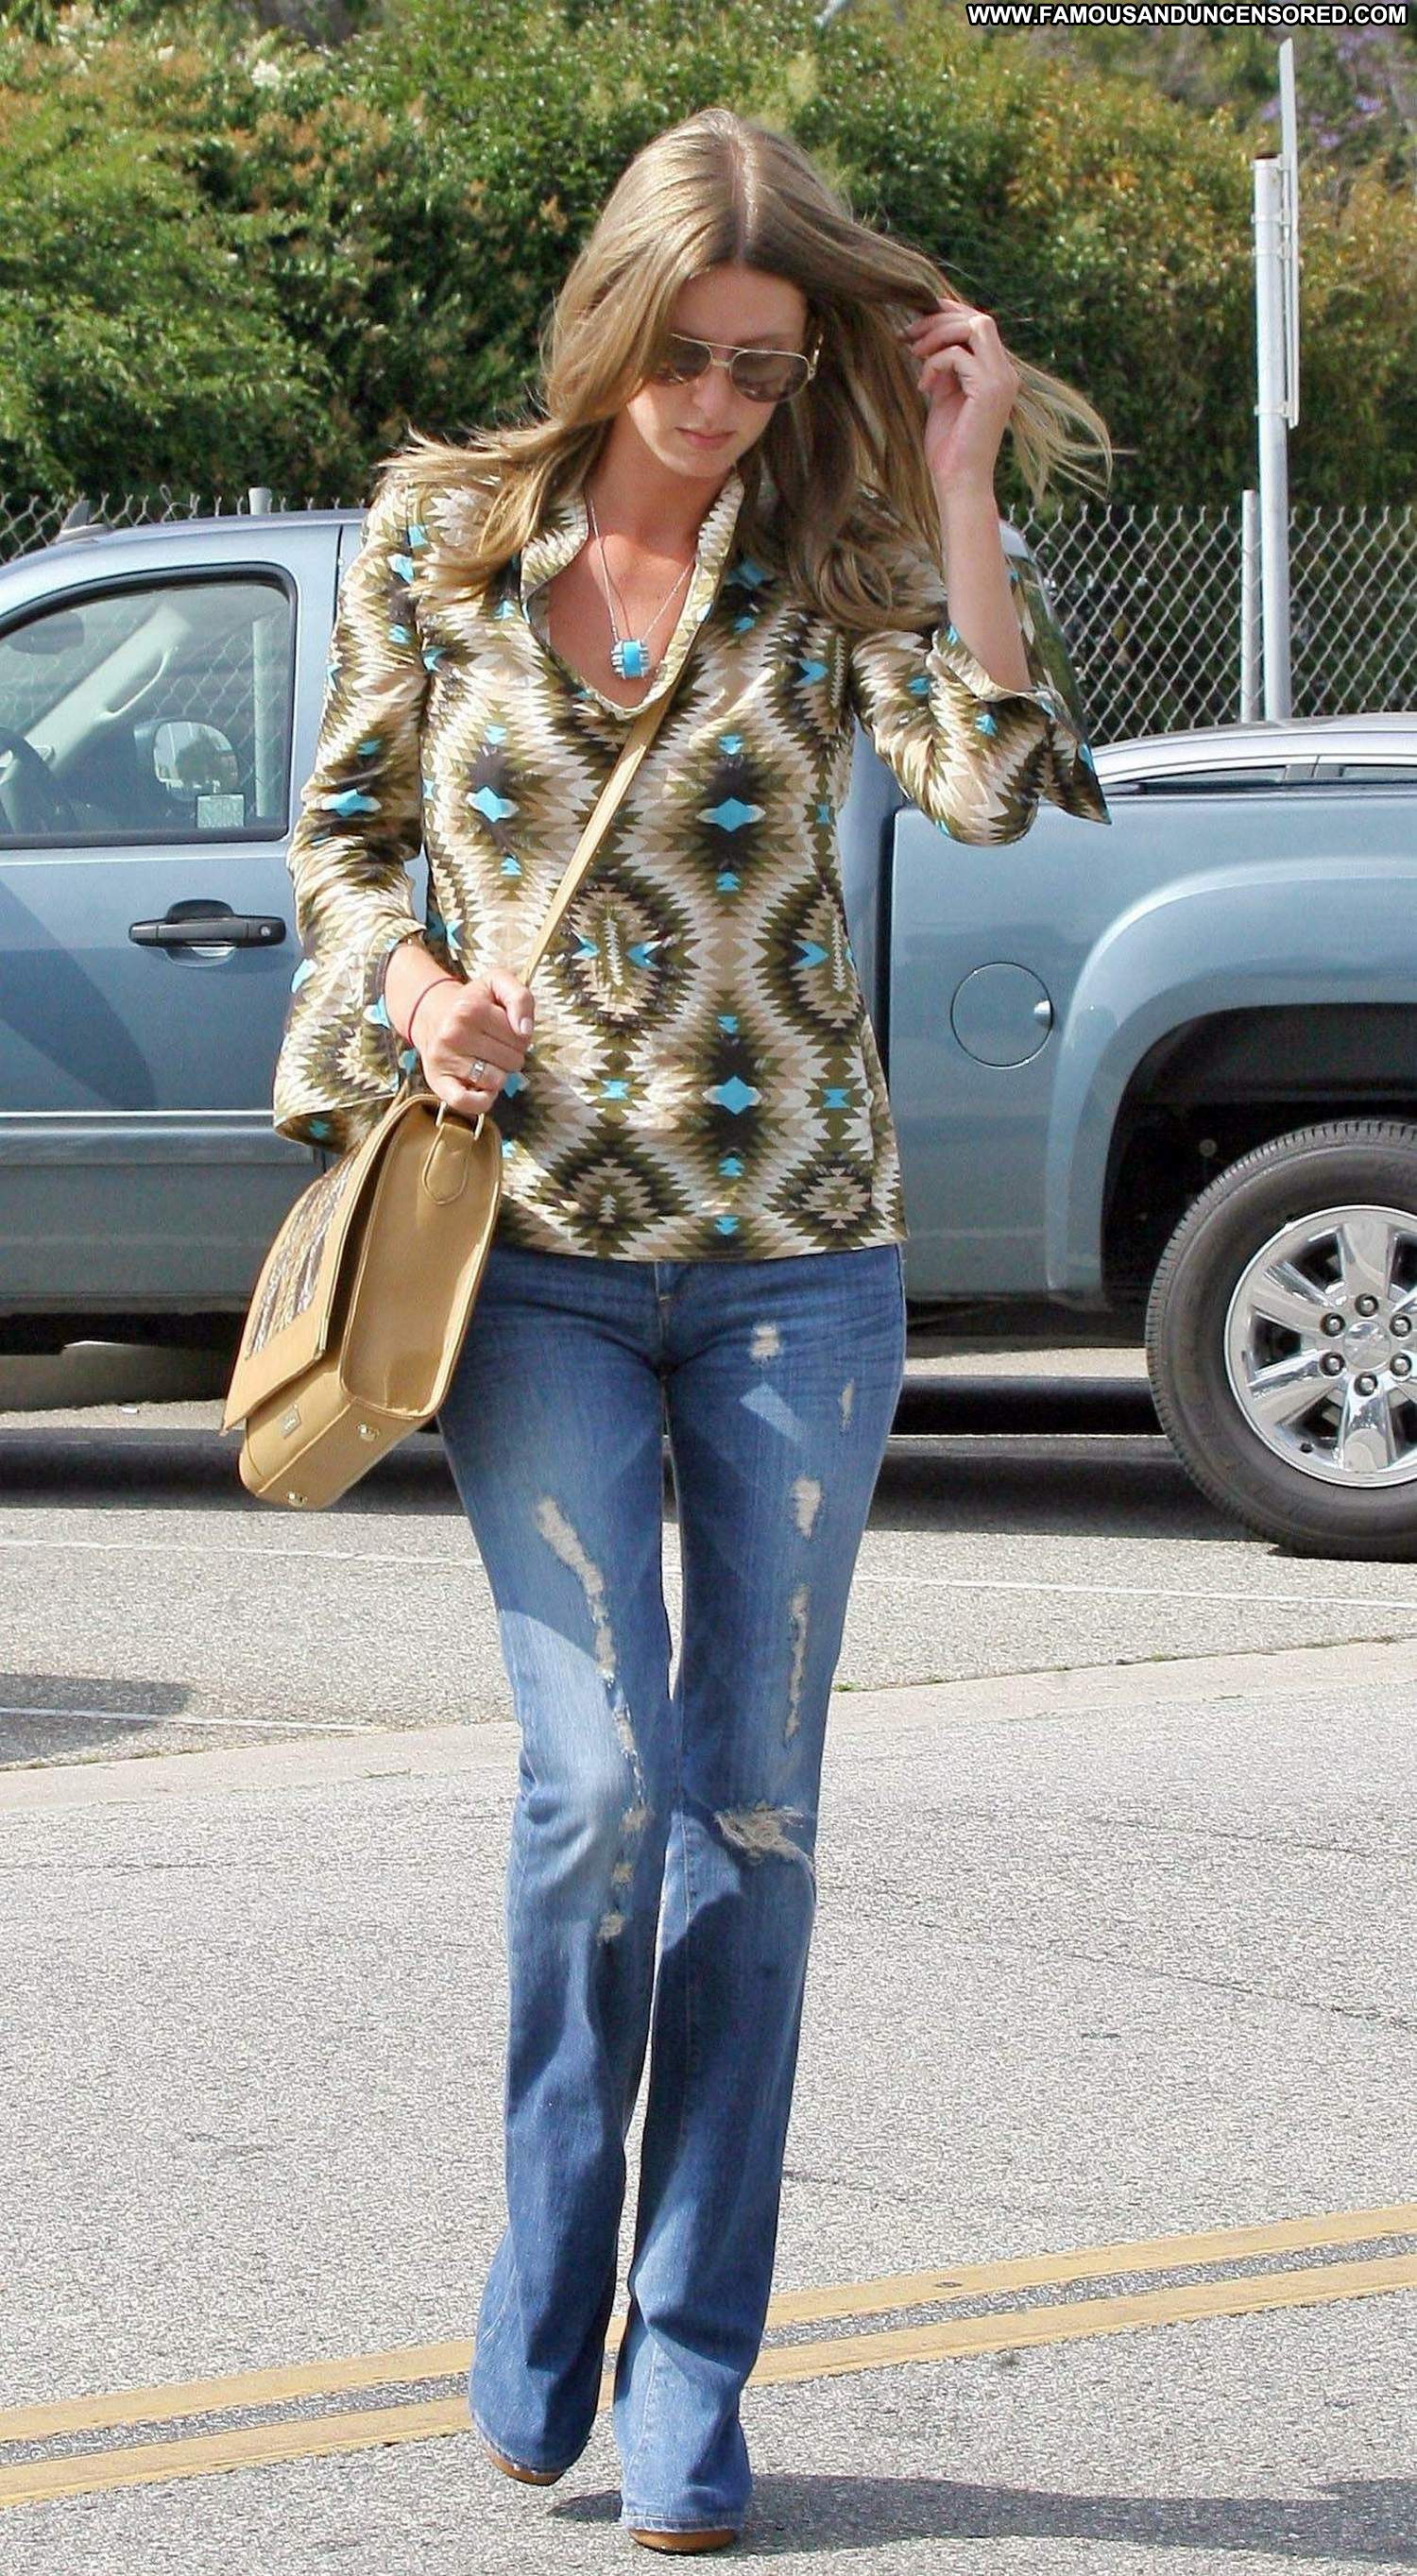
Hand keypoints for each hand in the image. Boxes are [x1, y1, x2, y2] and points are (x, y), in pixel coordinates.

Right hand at [412, 964, 533, 1117]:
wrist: (431, 1015)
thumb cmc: (472, 1002)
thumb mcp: (498, 984)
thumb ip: (520, 998)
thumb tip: (525, 1030)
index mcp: (470, 1010)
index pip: (522, 1037)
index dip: (520, 1036)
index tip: (505, 1030)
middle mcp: (454, 1034)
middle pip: (512, 1062)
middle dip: (510, 1055)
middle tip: (494, 1045)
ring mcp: (444, 1060)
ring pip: (496, 1082)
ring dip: (498, 1075)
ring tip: (484, 1059)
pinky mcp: (438, 1083)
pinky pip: (468, 1104)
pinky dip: (482, 1101)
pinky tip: (483, 1088)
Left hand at [900, 302, 1020, 496]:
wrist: (959, 483)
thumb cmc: (949, 448)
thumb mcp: (944, 397)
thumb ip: (944, 368)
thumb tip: (927, 340)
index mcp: (997, 373)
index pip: (979, 325)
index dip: (950, 314)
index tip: (918, 322)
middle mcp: (1005, 372)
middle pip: (978, 319)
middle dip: (939, 319)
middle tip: (908, 334)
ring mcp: (1001, 380)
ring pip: (974, 327)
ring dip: (937, 334)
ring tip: (913, 353)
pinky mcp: (989, 390)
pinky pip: (958, 355)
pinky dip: (935, 363)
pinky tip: (923, 386)